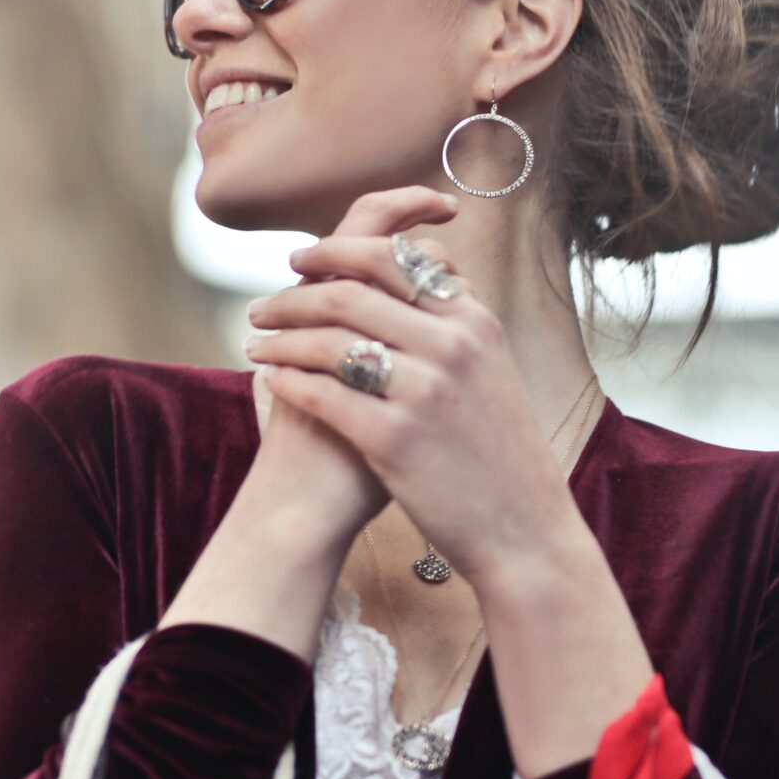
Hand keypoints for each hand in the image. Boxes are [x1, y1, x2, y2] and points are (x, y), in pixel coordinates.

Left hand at [244, 210, 582, 585]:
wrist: (523, 527)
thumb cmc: (498, 451)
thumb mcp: (491, 369)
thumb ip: (452, 322)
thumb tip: (414, 273)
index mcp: (473, 320)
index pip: (392, 257)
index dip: (335, 250)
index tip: (300, 258)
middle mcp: (451, 345)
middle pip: (350, 292)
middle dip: (292, 294)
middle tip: (260, 306)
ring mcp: (424, 390)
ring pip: (329, 341)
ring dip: (280, 339)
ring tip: (255, 346)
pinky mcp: (395, 438)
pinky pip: (324, 395)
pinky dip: (289, 383)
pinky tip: (272, 383)